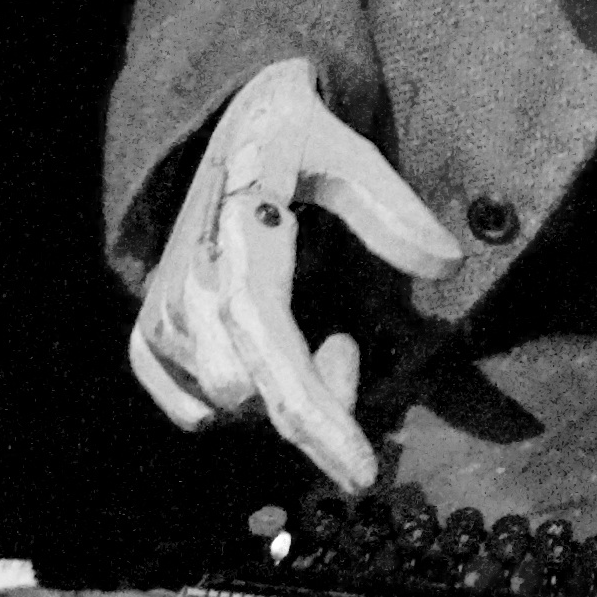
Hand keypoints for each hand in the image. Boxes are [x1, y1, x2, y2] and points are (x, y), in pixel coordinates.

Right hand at [128, 59, 463, 491]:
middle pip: (256, 396)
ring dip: (285, 388)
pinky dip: (240, 400)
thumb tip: (449, 266)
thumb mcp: (349, 152)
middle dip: (321, 396)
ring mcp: (160, 313)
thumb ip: (393, 209)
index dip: (317, 416)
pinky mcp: (147, 336)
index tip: (363, 474)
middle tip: (347, 344)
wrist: (227, 123)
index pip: (271, 346)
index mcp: (235, 241)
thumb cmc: (297, 140)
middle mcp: (186, 284)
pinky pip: (192, 411)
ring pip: (230, 407)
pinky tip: (265, 359)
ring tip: (317, 332)